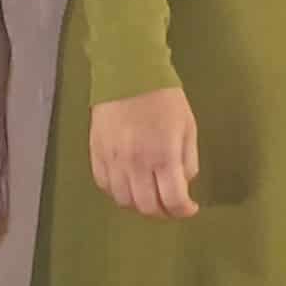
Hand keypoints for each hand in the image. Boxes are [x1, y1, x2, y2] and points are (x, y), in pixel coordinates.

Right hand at [91, 86, 203, 220]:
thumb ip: (188, 160)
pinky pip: (105, 185)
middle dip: (163, 212)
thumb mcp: (188, 127)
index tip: (189, 208)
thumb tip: (183, 184)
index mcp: (163, 155)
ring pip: (124, 201)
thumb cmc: (164, 98)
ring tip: (150, 197)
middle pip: (148, 207)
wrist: (128, 73)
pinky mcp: (96, 153)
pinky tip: (129, 186)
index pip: (173, 200)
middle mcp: (136, 163)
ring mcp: (113, 160)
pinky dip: (118, 193)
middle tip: (170, 206)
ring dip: (140, 205)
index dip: (184, 211)